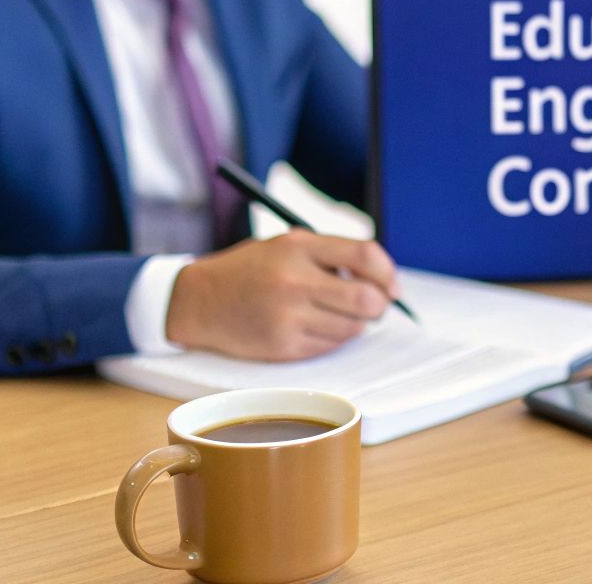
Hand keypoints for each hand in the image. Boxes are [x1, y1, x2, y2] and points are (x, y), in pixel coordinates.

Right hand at [165, 230, 402, 361]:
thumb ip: (332, 254)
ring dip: (357, 323)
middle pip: (367, 299)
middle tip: (376, 305)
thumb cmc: (251, 269)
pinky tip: (317, 325)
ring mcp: (288, 316)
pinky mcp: (283, 346)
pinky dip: (334, 338)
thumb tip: (382, 279)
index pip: (365, 254)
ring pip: (353, 328)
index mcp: (299, 246)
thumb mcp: (288, 244)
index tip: (392, 286)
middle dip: (380, 304)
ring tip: (337, 313)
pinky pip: (330, 346)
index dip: (388, 272)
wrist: (199, 301)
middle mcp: (294, 281)